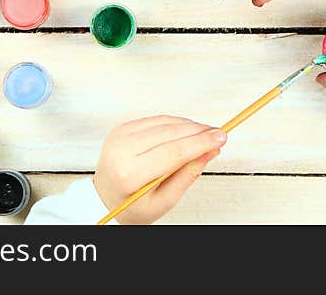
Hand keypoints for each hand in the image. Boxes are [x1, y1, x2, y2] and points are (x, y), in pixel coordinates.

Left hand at [93, 116, 226, 224]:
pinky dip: (174, 123)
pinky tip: (187, 129)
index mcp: (129, 175)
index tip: (220, 138)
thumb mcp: (164, 201)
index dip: (200, 143)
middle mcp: (121, 152)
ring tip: (206, 133)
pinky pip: (155, 120)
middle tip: (218, 134)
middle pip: (170, 134)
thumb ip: (188, 175)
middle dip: (198, 132)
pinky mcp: (121, 128)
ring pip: (164, 123)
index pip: (173, 152)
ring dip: (189, 125)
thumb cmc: (132, 205)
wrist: (105, 199)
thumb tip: (209, 151)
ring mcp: (119, 137)